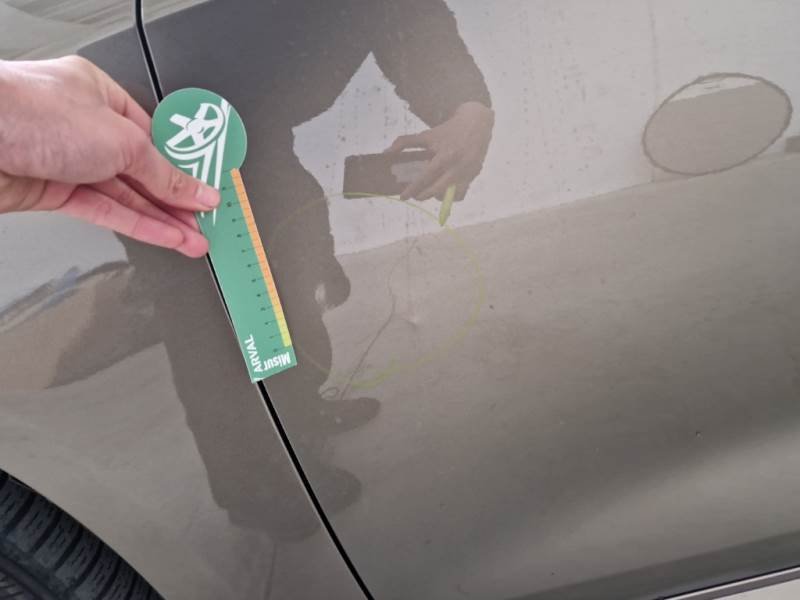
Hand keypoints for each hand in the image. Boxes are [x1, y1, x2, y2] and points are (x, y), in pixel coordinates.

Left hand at [0, 56, 218, 256]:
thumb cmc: (28, 112)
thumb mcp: (122, 140)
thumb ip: (163, 172)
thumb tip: (197, 190)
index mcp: (99, 96)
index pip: (153, 139)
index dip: (182, 168)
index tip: (206, 191)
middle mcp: (82, 127)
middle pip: (141, 170)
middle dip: (176, 200)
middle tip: (204, 222)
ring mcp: (66, 161)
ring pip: (126, 196)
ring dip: (163, 221)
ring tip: (193, 241)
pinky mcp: (51, 191)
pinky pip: (105, 211)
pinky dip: (137, 226)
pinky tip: (163, 237)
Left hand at [386, 101, 493, 201]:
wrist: (476, 123)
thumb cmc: (448, 130)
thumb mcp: (427, 134)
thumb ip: (405, 142)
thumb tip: (387, 152)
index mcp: (445, 156)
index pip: (425, 177)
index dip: (413, 188)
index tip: (403, 196)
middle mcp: (457, 167)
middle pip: (438, 190)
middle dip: (424, 196)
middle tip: (416, 196)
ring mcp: (468, 173)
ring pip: (452, 196)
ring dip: (439, 196)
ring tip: (431, 191)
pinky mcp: (474, 175)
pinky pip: (462, 192)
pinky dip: (452, 194)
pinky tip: (445, 189)